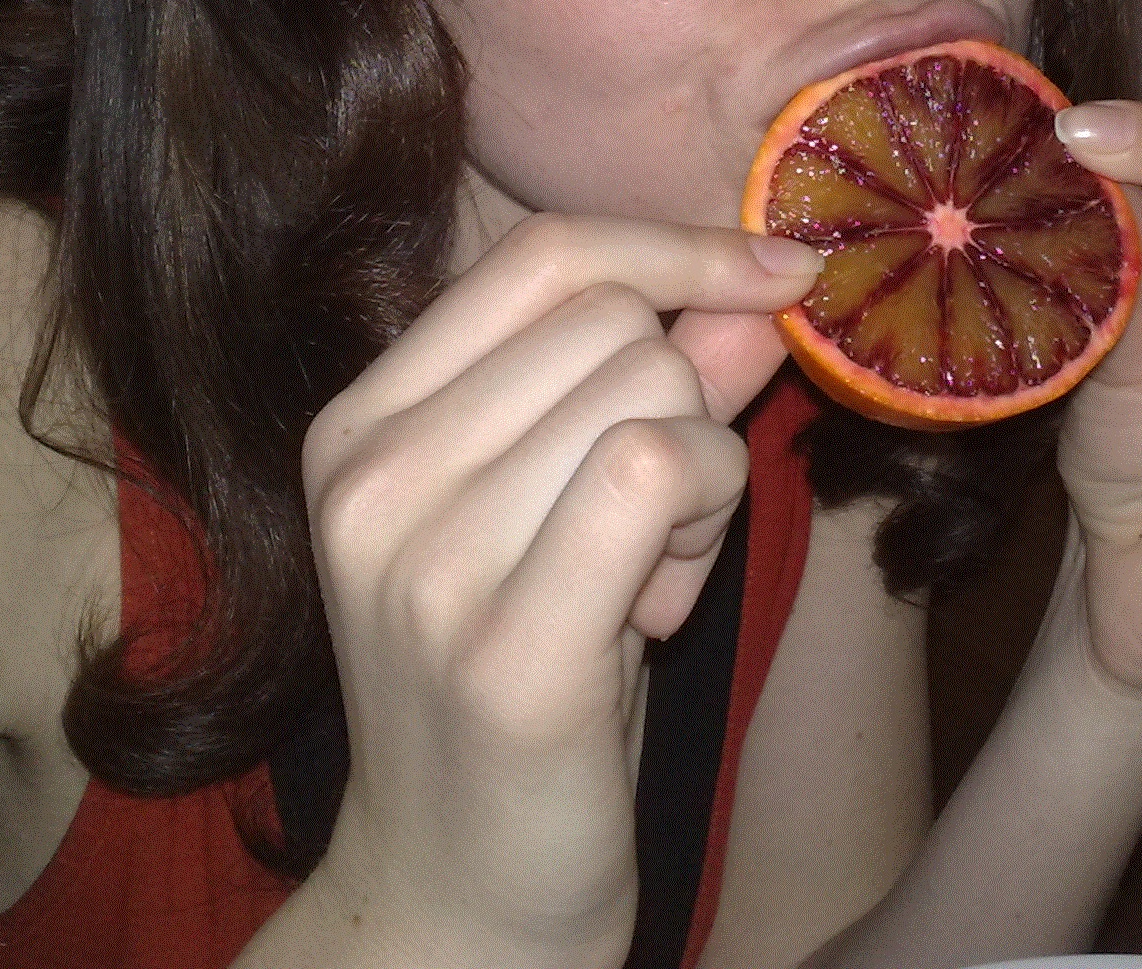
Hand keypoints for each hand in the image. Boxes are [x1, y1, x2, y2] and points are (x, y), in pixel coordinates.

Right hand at [295, 216, 816, 965]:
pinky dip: (707, 514)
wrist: (459, 896)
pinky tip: (659, 605)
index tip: (778, 271)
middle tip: (649, 524)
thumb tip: (759, 284)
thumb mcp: (573, 504)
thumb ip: (656, 380)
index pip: (543, 254)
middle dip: (683, 401)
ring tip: (640, 575)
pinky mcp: (504, 648)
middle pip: (615, 321)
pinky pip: (660, 469)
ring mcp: (423, 561)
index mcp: (363, 423)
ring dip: (701, 475)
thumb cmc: (525, 680)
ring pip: (653, 389)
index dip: (678, 246)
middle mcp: (371, 476)